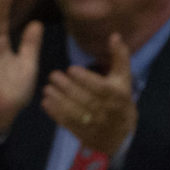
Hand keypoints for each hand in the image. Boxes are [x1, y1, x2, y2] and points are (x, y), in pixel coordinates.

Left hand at [42, 33, 136, 155]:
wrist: (120, 134)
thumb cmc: (120, 99)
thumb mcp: (123, 79)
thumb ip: (119, 57)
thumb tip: (114, 35)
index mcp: (118, 95)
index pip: (100, 87)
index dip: (85, 78)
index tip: (70, 69)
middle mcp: (107, 110)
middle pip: (86, 98)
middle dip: (67, 87)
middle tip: (53, 76)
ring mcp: (95, 124)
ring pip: (75, 111)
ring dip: (59, 100)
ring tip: (47, 88)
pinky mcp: (84, 133)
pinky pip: (68, 123)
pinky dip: (56, 113)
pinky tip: (46, 102)